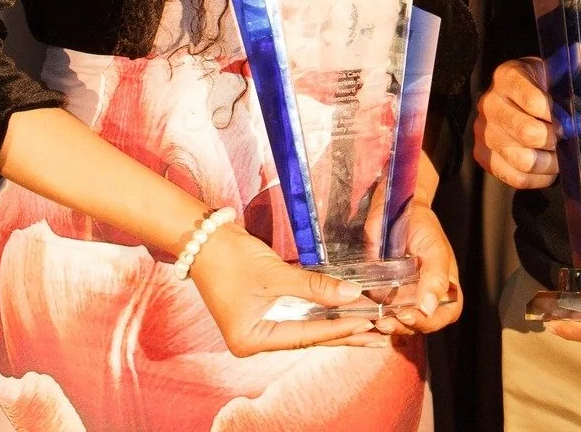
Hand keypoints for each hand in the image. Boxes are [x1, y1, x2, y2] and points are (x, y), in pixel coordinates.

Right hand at [189, 222, 374, 354]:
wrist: (202, 239)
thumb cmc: (232, 257)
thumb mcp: (276, 274)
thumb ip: (314, 287)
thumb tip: (352, 295)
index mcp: (251, 340)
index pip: (305, 337)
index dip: (338, 329)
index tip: (368, 324)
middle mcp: (255, 341)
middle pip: (308, 339)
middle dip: (344, 336)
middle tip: (378, 337)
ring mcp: (258, 327)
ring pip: (306, 329)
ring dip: (336, 327)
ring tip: (368, 332)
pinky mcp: (262, 313)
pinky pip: (298, 318)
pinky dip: (320, 316)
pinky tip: (342, 317)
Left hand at [374, 201, 463, 336]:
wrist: (395, 208)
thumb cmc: (421, 225)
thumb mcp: (434, 247)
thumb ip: (436, 276)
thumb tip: (428, 308)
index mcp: (444, 286)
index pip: (445, 315)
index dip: (430, 322)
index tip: (411, 315)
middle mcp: (424, 295)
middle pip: (421, 324)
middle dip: (405, 328)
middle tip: (389, 322)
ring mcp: (403, 295)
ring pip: (400, 323)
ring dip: (389, 326)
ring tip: (378, 321)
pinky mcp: (383, 291)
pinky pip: (381, 311)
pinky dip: (375, 316)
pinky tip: (368, 314)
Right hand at [473, 57, 558, 188]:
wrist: (510, 101)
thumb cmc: (534, 86)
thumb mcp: (549, 70)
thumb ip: (566, 65)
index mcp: (506, 78)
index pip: (532, 99)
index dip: (556, 114)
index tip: (573, 120)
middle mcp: (490, 104)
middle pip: (527, 133)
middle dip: (554, 138)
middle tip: (566, 137)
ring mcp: (484, 133)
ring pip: (523, 160)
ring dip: (549, 161)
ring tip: (558, 154)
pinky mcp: (484, 156)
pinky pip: (516, 177)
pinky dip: (538, 177)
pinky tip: (547, 166)